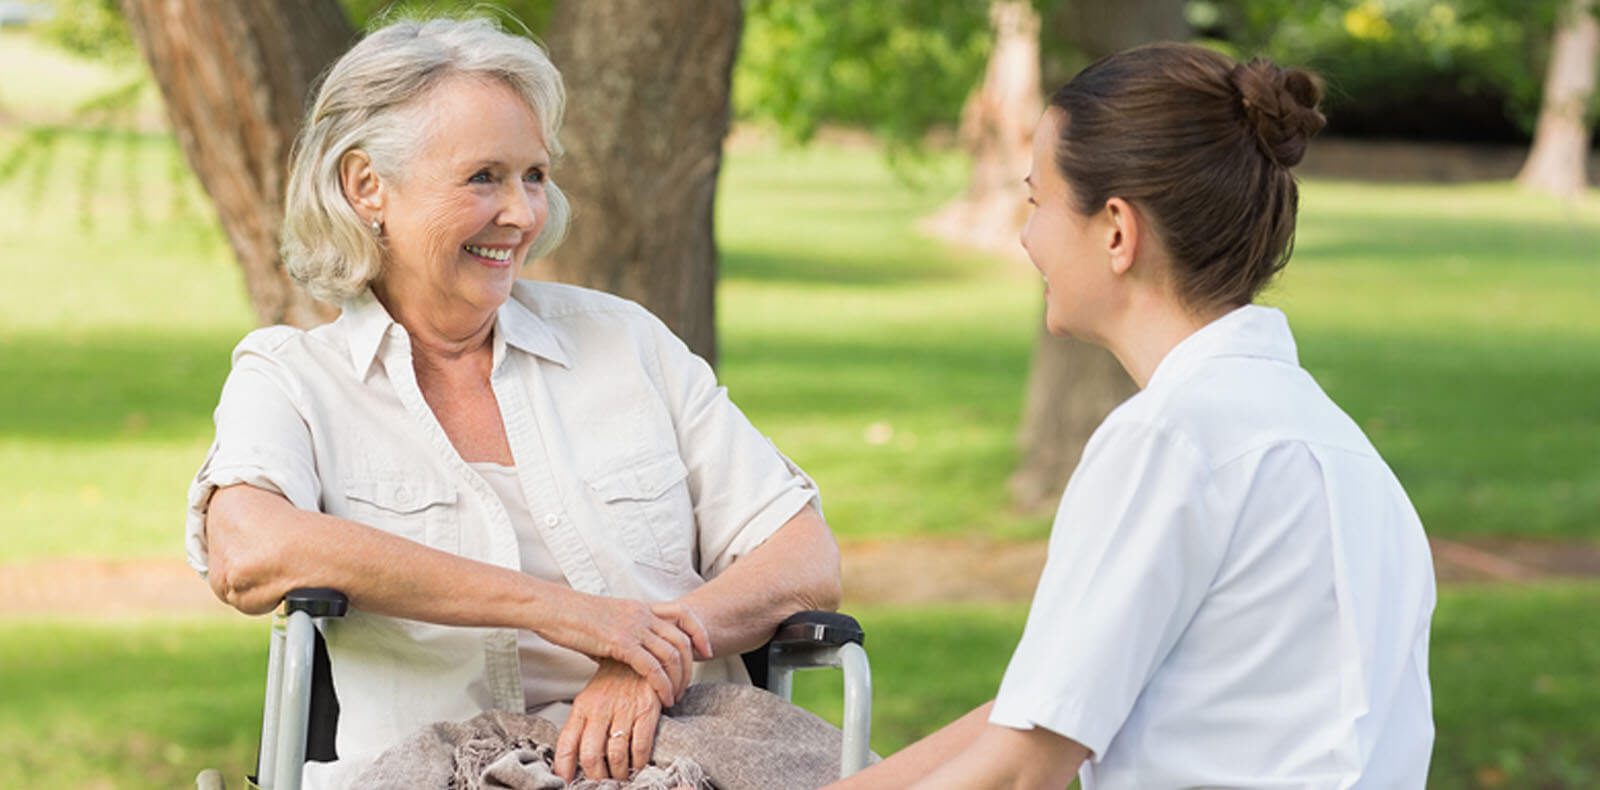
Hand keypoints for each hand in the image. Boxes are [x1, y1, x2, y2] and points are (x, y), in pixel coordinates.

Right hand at [534, 590, 710, 705]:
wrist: (551, 608)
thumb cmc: (571, 618)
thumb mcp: (606, 622)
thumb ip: (622, 637)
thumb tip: (624, 658)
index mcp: (640, 608)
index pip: (683, 614)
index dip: (699, 632)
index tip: (705, 652)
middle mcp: (642, 615)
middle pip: (682, 639)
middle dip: (690, 667)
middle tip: (686, 687)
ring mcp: (633, 627)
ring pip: (672, 655)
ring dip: (678, 680)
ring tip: (674, 698)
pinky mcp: (621, 643)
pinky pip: (652, 667)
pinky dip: (662, 685)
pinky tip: (662, 699)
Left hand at [553, 659, 663, 781]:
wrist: (638, 657)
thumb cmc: (612, 684)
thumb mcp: (589, 701)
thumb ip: (581, 728)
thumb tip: (573, 761)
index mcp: (581, 708)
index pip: (566, 745)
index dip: (564, 770)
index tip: (565, 784)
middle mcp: (599, 710)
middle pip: (590, 755)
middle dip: (596, 777)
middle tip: (602, 784)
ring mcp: (623, 709)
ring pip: (616, 755)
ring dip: (619, 773)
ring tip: (621, 777)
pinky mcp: (646, 710)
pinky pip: (641, 746)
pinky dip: (639, 762)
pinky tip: (639, 765)